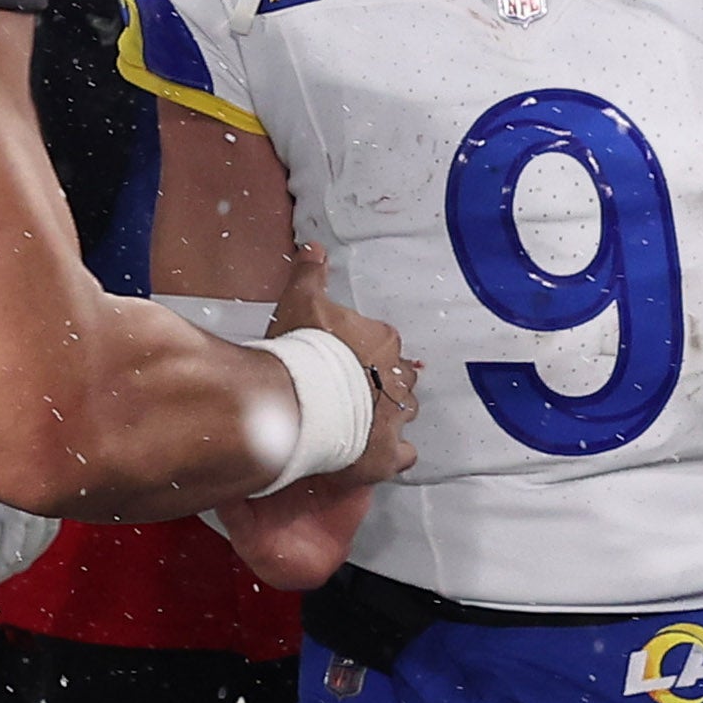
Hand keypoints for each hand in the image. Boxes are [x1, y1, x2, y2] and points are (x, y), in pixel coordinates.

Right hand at [269, 242, 419, 490]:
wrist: (298, 402)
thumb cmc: (302, 350)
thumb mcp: (301, 301)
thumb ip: (310, 274)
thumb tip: (314, 247)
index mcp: (383, 340)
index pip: (384, 342)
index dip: (365, 350)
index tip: (346, 356)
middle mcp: (398, 377)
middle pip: (399, 377)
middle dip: (382, 382)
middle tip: (352, 389)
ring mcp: (395, 417)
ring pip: (404, 412)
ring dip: (388, 415)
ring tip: (363, 421)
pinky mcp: (387, 454)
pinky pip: (403, 455)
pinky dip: (393, 454)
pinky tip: (376, 454)